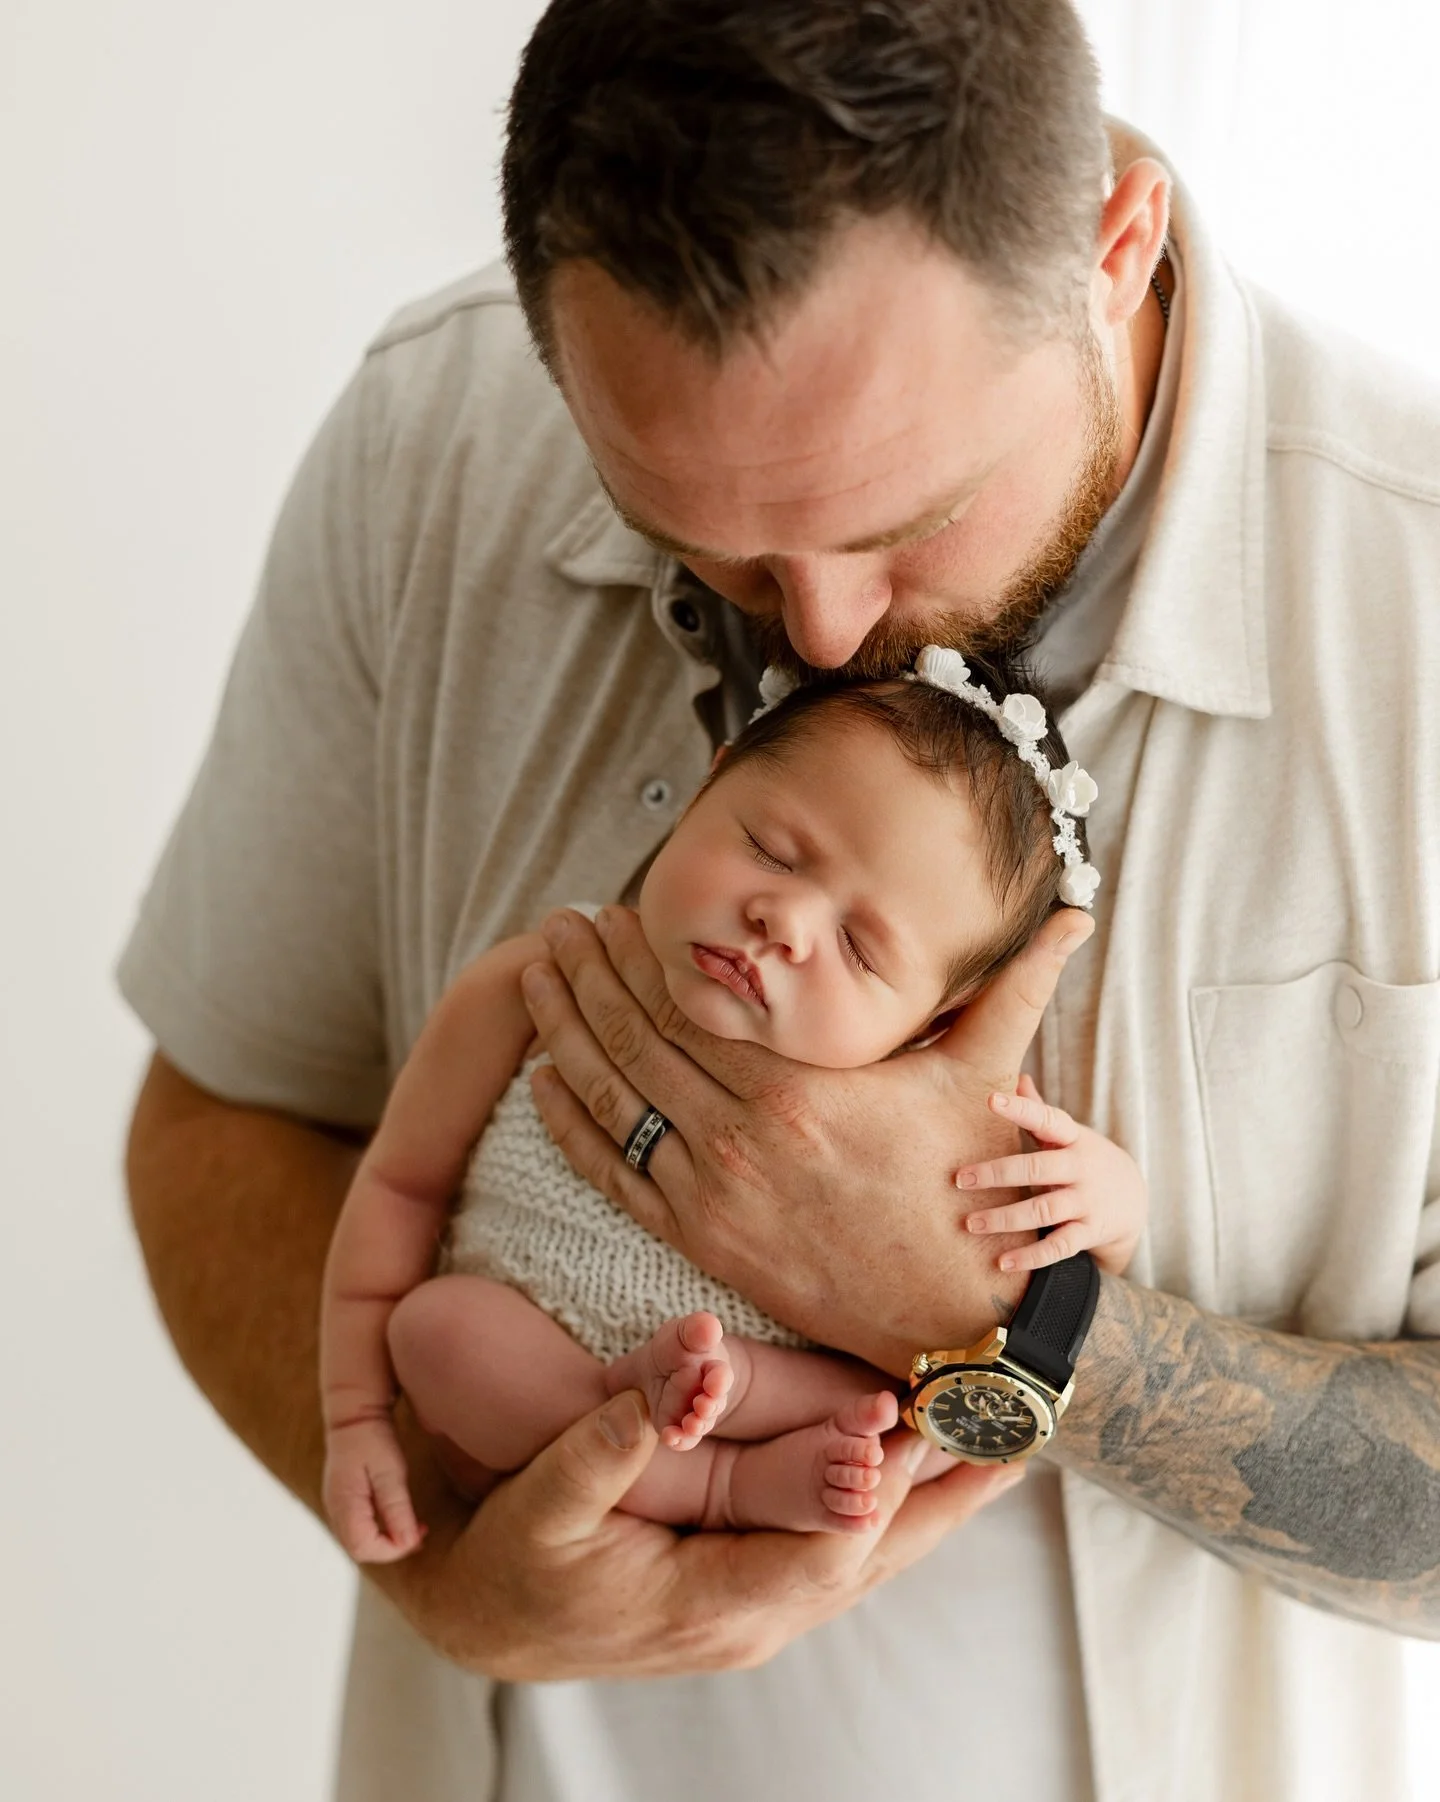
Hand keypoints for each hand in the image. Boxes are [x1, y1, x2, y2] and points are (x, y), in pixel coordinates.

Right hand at [323, 1416, 426, 1563]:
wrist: (354, 1413)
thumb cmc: (372, 1438)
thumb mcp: (390, 1470)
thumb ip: (397, 1508)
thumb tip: (408, 1542)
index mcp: (344, 1503)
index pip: (364, 1548)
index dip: (393, 1550)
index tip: (419, 1536)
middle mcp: (335, 1510)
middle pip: (359, 1550)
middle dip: (392, 1549)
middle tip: (421, 1535)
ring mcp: (336, 1506)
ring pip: (358, 1542)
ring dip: (387, 1542)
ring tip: (416, 1530)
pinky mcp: (343, 1501)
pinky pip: (359, 1529)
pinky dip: (380, 1533)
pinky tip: (399, 1521)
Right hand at [375, 1389, 1028, 1679]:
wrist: (490, 1618)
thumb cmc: (514, 1560)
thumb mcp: (542, 1500)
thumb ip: (607, 1442)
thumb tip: (675, 1373)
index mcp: (711, 1599)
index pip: (830, 1545)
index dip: (885, 1484)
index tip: (934, 1420)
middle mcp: (753, 1614)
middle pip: (877, 1555)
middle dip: (949, 1495)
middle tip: (1022, 1432)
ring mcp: (760, 1607)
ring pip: (873, 1556)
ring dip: (939, 1503)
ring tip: (1008, 1448)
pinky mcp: (756, 1587)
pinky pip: (846, 1548)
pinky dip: (899, 1508)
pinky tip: (930, 1475)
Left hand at [520, 905, 1093, 1374]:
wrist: (966, 1312)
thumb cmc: (975, 1185)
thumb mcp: (991, 1076)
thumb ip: (1020, 984)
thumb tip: (1080, 914)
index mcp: (798, 1089)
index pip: (693, 1002)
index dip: (642, 953)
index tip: (612, 910)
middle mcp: (739, 1139)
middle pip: (636, 1039)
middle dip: (585, 976)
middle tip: (551, 927)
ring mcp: (711, 1196)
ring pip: (612, 1100)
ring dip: (562, 1033)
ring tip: (531, 978)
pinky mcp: (702, 1242)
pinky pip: (614, 1175)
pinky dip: (570, 1125)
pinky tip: (542, 1082)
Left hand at [958, 1075, 1145, 1275]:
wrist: (1134, 1199)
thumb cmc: (1085, 1160)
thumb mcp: (1068, 1134)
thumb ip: (1039, 1110)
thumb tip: (1016, 1077)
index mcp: (1072, 1139)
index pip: (1046, 1118)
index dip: (1020, 1109)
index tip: (989, 1100)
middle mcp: (1080, 1168)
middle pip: (1036, 1168)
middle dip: (996, 1174)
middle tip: (959, 1180)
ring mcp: (1087, 1202)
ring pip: (1042, 1210)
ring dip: (1004, 1219)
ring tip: (970, 1224)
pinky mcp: (1090, 1232)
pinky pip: (1059, 1246)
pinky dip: (1031, 1257)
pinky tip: (1002, 1262)